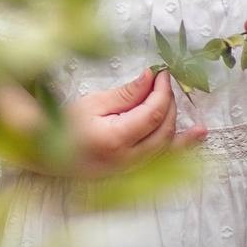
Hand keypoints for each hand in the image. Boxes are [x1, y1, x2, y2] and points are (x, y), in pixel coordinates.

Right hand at [65, 68, 207, 177]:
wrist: (48, 156)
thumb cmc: (67, 125)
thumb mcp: (95, 103)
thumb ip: (128, 93)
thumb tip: (152, 78)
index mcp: (116, 139)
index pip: (153, 113)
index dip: (163, 91)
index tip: (163, 73)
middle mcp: (128, 159)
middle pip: (164, 129)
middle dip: (169, 103)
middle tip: (165, 82)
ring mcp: (131, 170)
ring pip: (166, 146)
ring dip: (179, 125)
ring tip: (188, 108)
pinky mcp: (131, 174)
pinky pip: (162, 160)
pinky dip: (182, 148)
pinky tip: (199, 137)